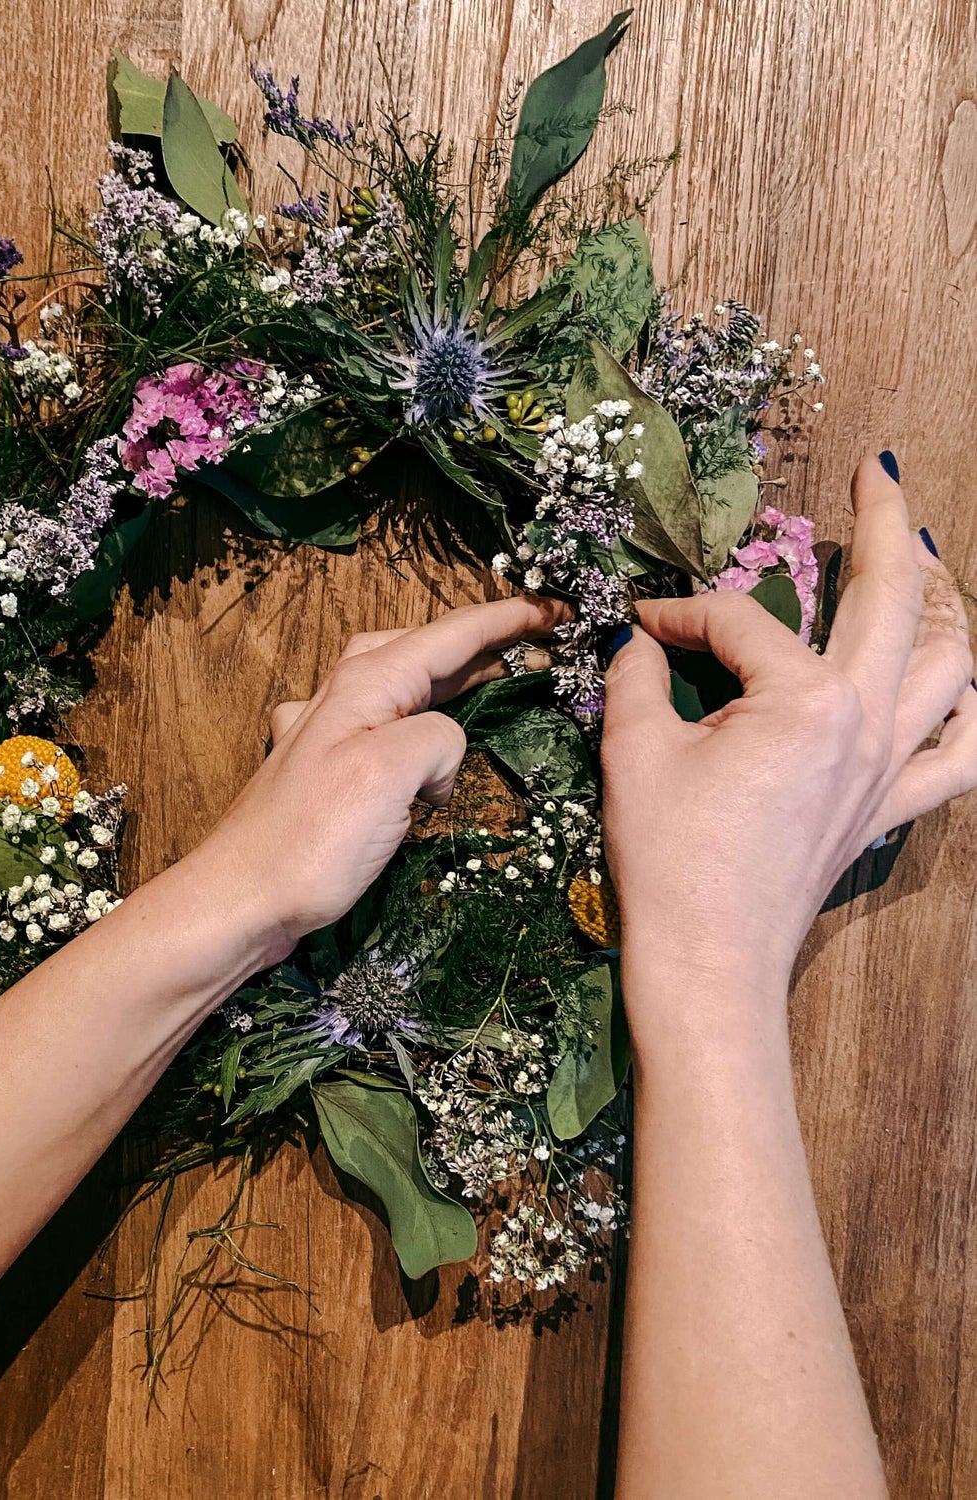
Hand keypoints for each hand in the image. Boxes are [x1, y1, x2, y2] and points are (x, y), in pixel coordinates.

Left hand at [190, 595, 567, 960]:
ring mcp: (327, 735)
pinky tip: (417, 751)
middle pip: (423, 649)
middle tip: (537, 645)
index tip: (559, 611)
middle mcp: (342, 698)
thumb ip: (436, 738)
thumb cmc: (311, 840)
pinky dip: (413, 726)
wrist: (239, 901)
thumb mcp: (389, 773)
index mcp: (365, 685)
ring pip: (399, 686)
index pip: (450, 634)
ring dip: (449, 679)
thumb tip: (442, 757)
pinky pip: (379, 729)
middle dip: (480, 641)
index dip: (507, 619)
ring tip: (494, 681)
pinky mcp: (322, 775)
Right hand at [602, 453, 975, 1041]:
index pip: (739, 620)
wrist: (709, 961)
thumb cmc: (669, 859)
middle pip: (894, 599)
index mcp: (804, 700)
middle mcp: (867, 721)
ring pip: (955, 662)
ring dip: (944, 600)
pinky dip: (971, 707)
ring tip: (925, 560)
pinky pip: (962, 752)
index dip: (679, 612)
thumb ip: (639, 677)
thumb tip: (639, 640)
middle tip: (875, 473)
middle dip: (883, 525)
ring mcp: (891, 766)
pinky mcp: (891, 807)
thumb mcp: (634, 752)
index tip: (638, 626)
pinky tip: (960, 680)